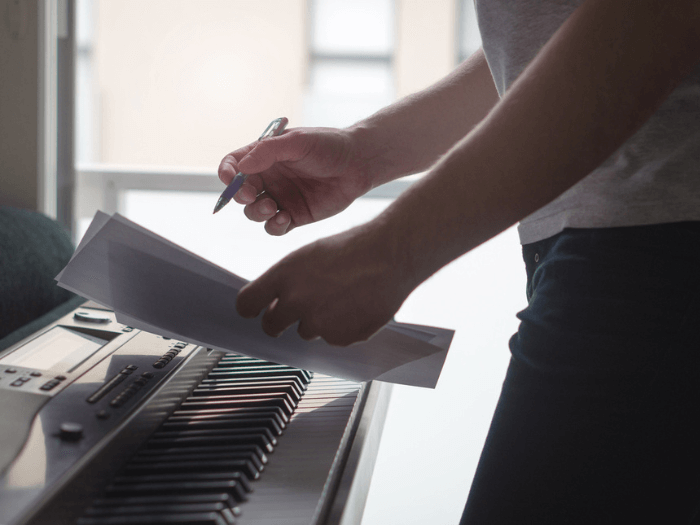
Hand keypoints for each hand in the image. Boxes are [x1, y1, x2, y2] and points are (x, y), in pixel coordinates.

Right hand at [218, 127, 373, 234]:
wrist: (358, 163)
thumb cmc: (328, 145)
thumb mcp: (297, 141)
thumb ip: (268, 151)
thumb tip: (241, 167)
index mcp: (264, 156)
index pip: (233, 165)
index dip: (227, 173)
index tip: (229, 179)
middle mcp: (269, 178)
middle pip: (240, 193)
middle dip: (240, 196)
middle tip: (251, 195)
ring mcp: (280, 198)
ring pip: (254, 213)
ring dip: (255, 213)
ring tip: (270, 207)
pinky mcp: (294, 216)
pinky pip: (274, 227)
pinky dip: (274, 226)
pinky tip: (284, 218)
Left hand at [235, 222, 414, 345]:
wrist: (392, 255)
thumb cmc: (353, 249)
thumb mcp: (309, 255)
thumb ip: (287, 280)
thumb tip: (272, 302)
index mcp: (284, 276)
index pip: (247, 304)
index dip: (251, 308)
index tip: (256, 310)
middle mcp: (296, 302)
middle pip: (271, 326)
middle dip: (280, 321)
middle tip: (298, 310)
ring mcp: (319, 323)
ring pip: (306, 332)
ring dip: (317, 321)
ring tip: (341, 297)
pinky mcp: (341, 338)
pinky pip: (332, 339)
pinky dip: (341, 327)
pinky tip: (355, 306)